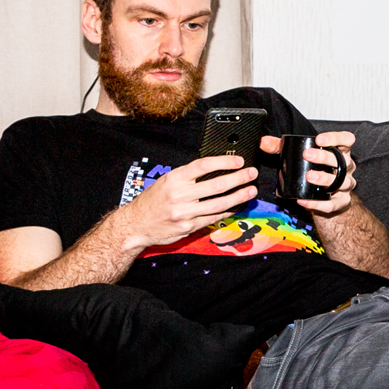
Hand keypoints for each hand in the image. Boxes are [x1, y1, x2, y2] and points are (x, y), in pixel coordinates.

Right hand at [124, 152, 251, 249]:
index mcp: (174, 179)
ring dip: (239, 196)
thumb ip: (189, 176)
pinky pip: (213, 218)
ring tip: (251, 190)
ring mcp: (184, 213)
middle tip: (252, 173)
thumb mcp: (167, 181)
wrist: (136, 224)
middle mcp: (179, 195)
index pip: (204, 165)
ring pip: (219, 204)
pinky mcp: (188, 227)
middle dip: (239, 178)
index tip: (239, 160)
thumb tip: (217, 168)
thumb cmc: (153, 200)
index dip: (224, 162)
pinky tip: (237, 206)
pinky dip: (227, 211)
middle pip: (217, 185)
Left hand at [261, 131, 357, 218]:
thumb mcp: (298, 156)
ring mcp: (345, 186)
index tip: (319, 139)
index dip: (336, 138)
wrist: (322, 197)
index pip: (346, 140)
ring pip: (342, 182)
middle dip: (325, 157)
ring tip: (309, 176)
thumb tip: (263, 142)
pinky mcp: (341, 202)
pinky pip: (332, 204)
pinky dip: (318, 203)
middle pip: (342, 160)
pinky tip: (304, 200)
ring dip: (325, 178)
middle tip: (307, 155)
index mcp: (339, 152)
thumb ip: (281, 147)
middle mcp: (346, 168)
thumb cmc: (313, 170)